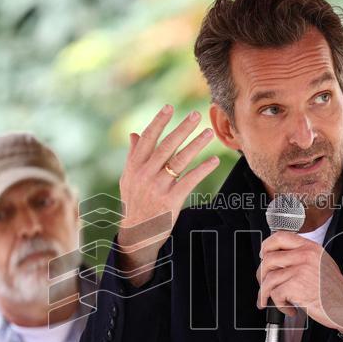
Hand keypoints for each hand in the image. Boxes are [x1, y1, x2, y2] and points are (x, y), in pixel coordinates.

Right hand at [117, 105, 218, 285]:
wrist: (137, 234)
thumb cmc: (134, 203)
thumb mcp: (128, 179)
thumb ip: (133, 156)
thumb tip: (134, 134)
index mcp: (134, 167)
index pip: (147, 139)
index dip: (158, 122)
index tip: (169, 108)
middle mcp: (145, 174)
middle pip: (166, 146)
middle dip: (182, 129)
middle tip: (196, 115)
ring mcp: (158, 187)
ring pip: (179, 161)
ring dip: (196, 145)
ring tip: (209, 133)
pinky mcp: (171, 200)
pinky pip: (189, 180)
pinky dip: (203, 169)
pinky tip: (214, 160)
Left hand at [256, 231, 342, 332]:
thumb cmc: (334, 290)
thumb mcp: (320, 264)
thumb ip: (301, 258)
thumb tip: (277, 261)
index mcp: (310, 247)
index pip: (279, 237)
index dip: (266, 247)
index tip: (263, 256)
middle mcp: (305, 255)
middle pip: (269, 259)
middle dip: (261, 276)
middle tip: (264, 286)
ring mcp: (301, 269)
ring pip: (268, 278)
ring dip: (265, 293)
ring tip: (272, 301)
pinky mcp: (296, 285)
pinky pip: (276, 294)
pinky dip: (279, 305)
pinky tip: (289, 308)